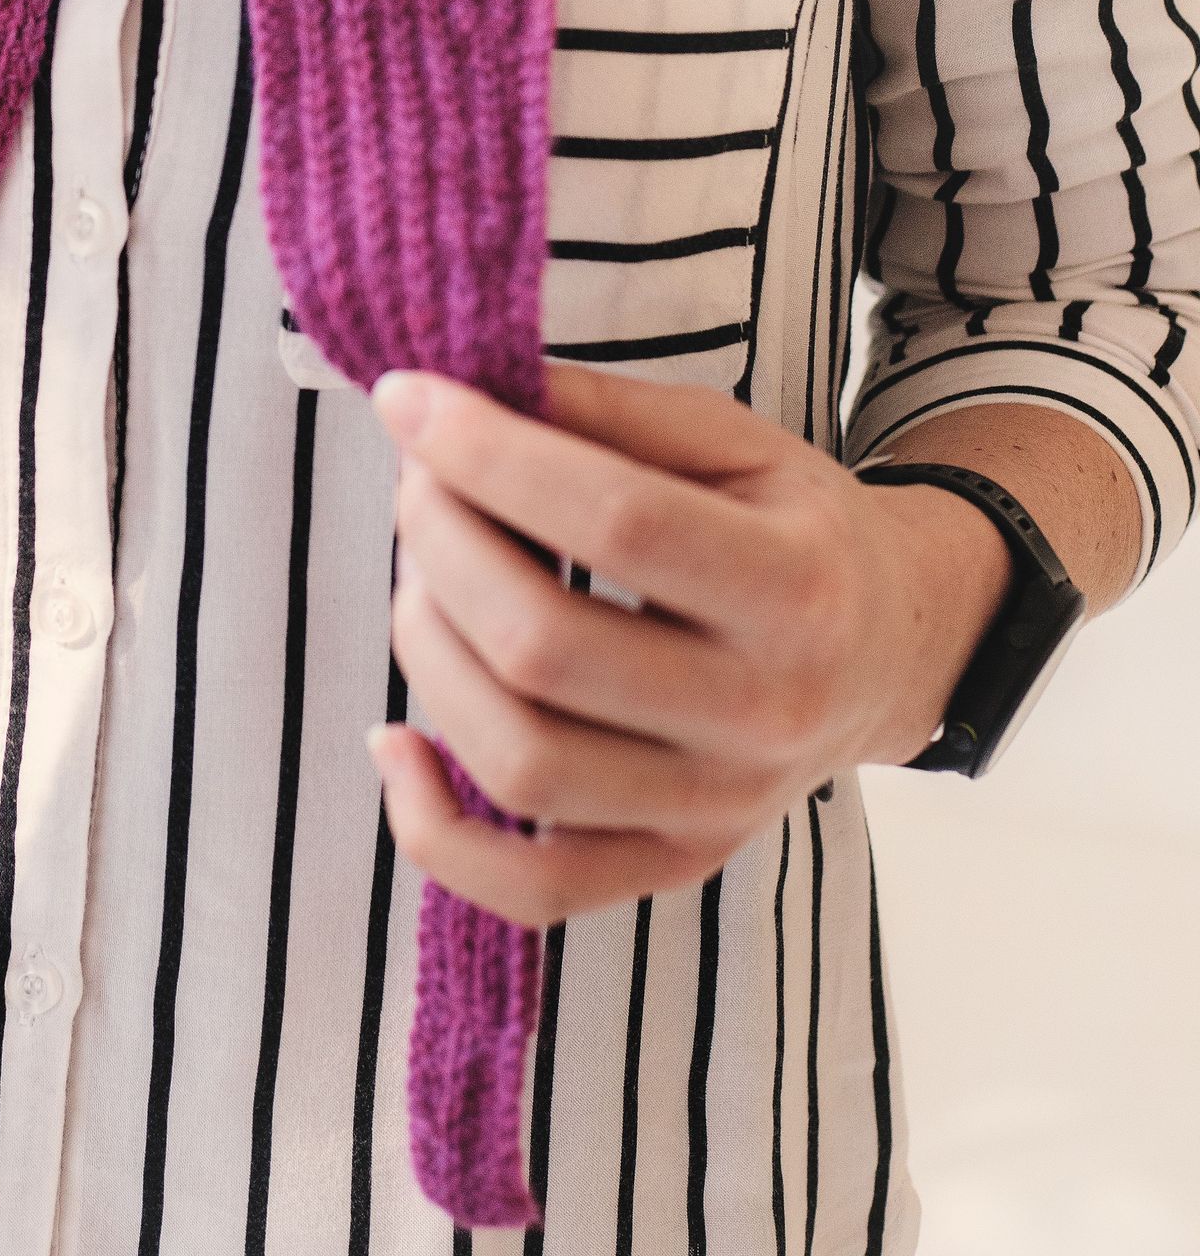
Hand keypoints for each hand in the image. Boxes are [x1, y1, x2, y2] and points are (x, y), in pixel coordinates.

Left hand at [367, 360, 1014, 926]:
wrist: (886, 651)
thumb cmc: (789, 526)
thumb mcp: (727, 439)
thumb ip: (604, 412)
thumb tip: (463, 390)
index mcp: (794, 582)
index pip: (618, 521)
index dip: (491, 456)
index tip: (407, 399)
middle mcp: (762, 712)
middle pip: (547, 647)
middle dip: (443, 544)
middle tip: (418, 484)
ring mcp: (716, 808)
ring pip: (522, 763)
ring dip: (428, 652)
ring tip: (422, 577)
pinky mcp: (671, 866)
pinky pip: (528, 890)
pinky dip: (432, 829)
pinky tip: (394, 739)